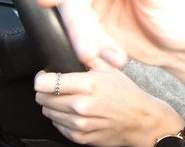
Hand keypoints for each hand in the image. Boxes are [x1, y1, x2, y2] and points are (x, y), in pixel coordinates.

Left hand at [34, 62, 184, 146]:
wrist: (142, 121)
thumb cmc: (128, 95)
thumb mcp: (112, 71)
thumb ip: (90, 59)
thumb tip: (76, 47)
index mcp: (88, 85)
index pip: (44, 83)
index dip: (42, 78)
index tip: (46, 76)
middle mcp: (81, 105)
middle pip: (42, 98)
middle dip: (47, 92)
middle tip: (59, 89)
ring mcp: (79, 123)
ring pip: (48, 113)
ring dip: (54, 106)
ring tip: (71, 101)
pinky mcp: (80, 136)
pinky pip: (58, 126)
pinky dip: (62, 120)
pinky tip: (76, 114)